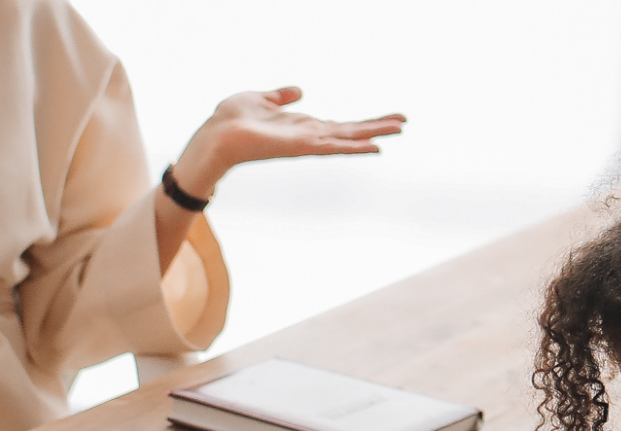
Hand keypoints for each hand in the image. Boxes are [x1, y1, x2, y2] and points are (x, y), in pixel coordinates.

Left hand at [171, 87, 405, 197]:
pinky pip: (334, 148)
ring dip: (375, 133)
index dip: (363, 122)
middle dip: (378, 126)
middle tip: (404, 122)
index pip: (340, 125)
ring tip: (400, 128)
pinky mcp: (302, 147)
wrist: (215, 135)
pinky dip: (356, 148)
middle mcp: (309, 136)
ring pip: (349, 138)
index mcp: (303, 126)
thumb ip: (280, 96)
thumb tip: (299, 91)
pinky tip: (376, 147)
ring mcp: (308, 143)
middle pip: (351, 131)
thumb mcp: (260, 98)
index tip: (385, 120)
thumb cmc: (231, 119)